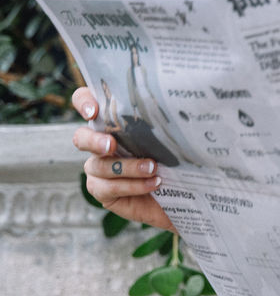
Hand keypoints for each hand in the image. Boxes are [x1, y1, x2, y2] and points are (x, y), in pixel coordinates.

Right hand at [71, 88, 174, 229]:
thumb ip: (161, 121)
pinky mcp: (102, 191)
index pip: (86, 103)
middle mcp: (99, 144)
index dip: (84, 103)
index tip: (93, 112)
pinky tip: (152, 184)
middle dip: (93, 140)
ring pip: (100, 166)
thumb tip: (175, 107)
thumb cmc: (175, 158)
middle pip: (80, 137)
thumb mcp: (170, 136)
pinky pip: (109, 188)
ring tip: (153, 168)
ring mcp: (98, 169)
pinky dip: (132, 185)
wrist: (182, 193)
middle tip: (111, 145)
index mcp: (112, 123)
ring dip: (128, 167)